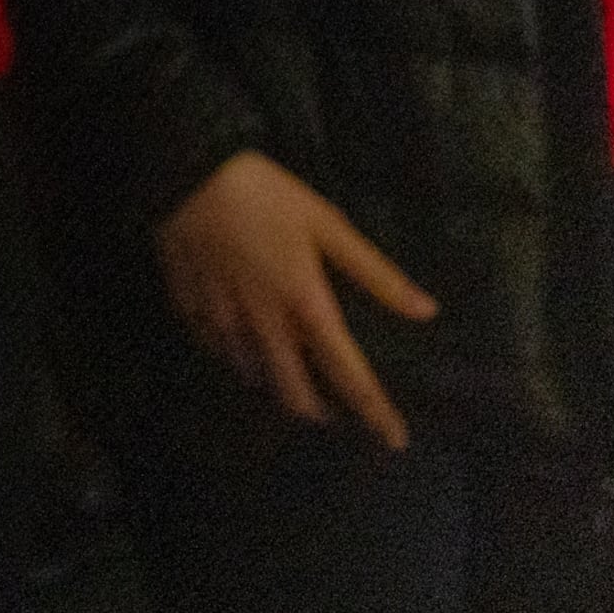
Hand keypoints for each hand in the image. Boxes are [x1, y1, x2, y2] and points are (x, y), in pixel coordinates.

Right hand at [156, 151, 436, 447]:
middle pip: (293, 392)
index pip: (349, 374)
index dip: (375, 411)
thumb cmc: (266, 195)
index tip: (395, 440)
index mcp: (306, 306)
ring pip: (251, 374)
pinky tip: (237, 345)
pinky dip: (232, 355)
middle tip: (332, 411)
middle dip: (317, 411)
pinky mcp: (188, 305)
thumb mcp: (328, 224)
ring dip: (274, 382)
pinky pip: (212, 347)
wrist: (186, 171)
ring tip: (286, 377)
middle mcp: (265, 325)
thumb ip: (375, 274)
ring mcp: (222, 319)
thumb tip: (427, 312)